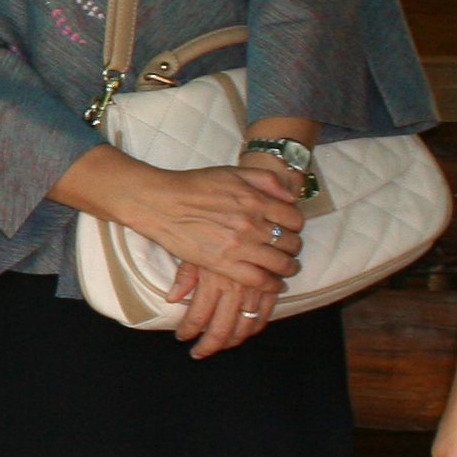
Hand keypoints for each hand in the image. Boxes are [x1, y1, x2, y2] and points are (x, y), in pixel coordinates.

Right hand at [102, 155, 297, 301]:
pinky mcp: (224, 264)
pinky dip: (271, 285)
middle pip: (290, 243)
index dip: (295, 226)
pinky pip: (259, 280)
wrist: (161, 203)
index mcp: (256, 200)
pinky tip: (272, 283)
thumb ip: (265, 179)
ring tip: (286, 269)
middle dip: (292, 248)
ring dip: (287, 268)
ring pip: (279, 264)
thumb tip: (290, 197)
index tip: (289, 229)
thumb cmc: (194, 185)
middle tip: (287, 250)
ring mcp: (239, 246)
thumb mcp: (232, 172)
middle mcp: (252, 224)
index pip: (295, 219)